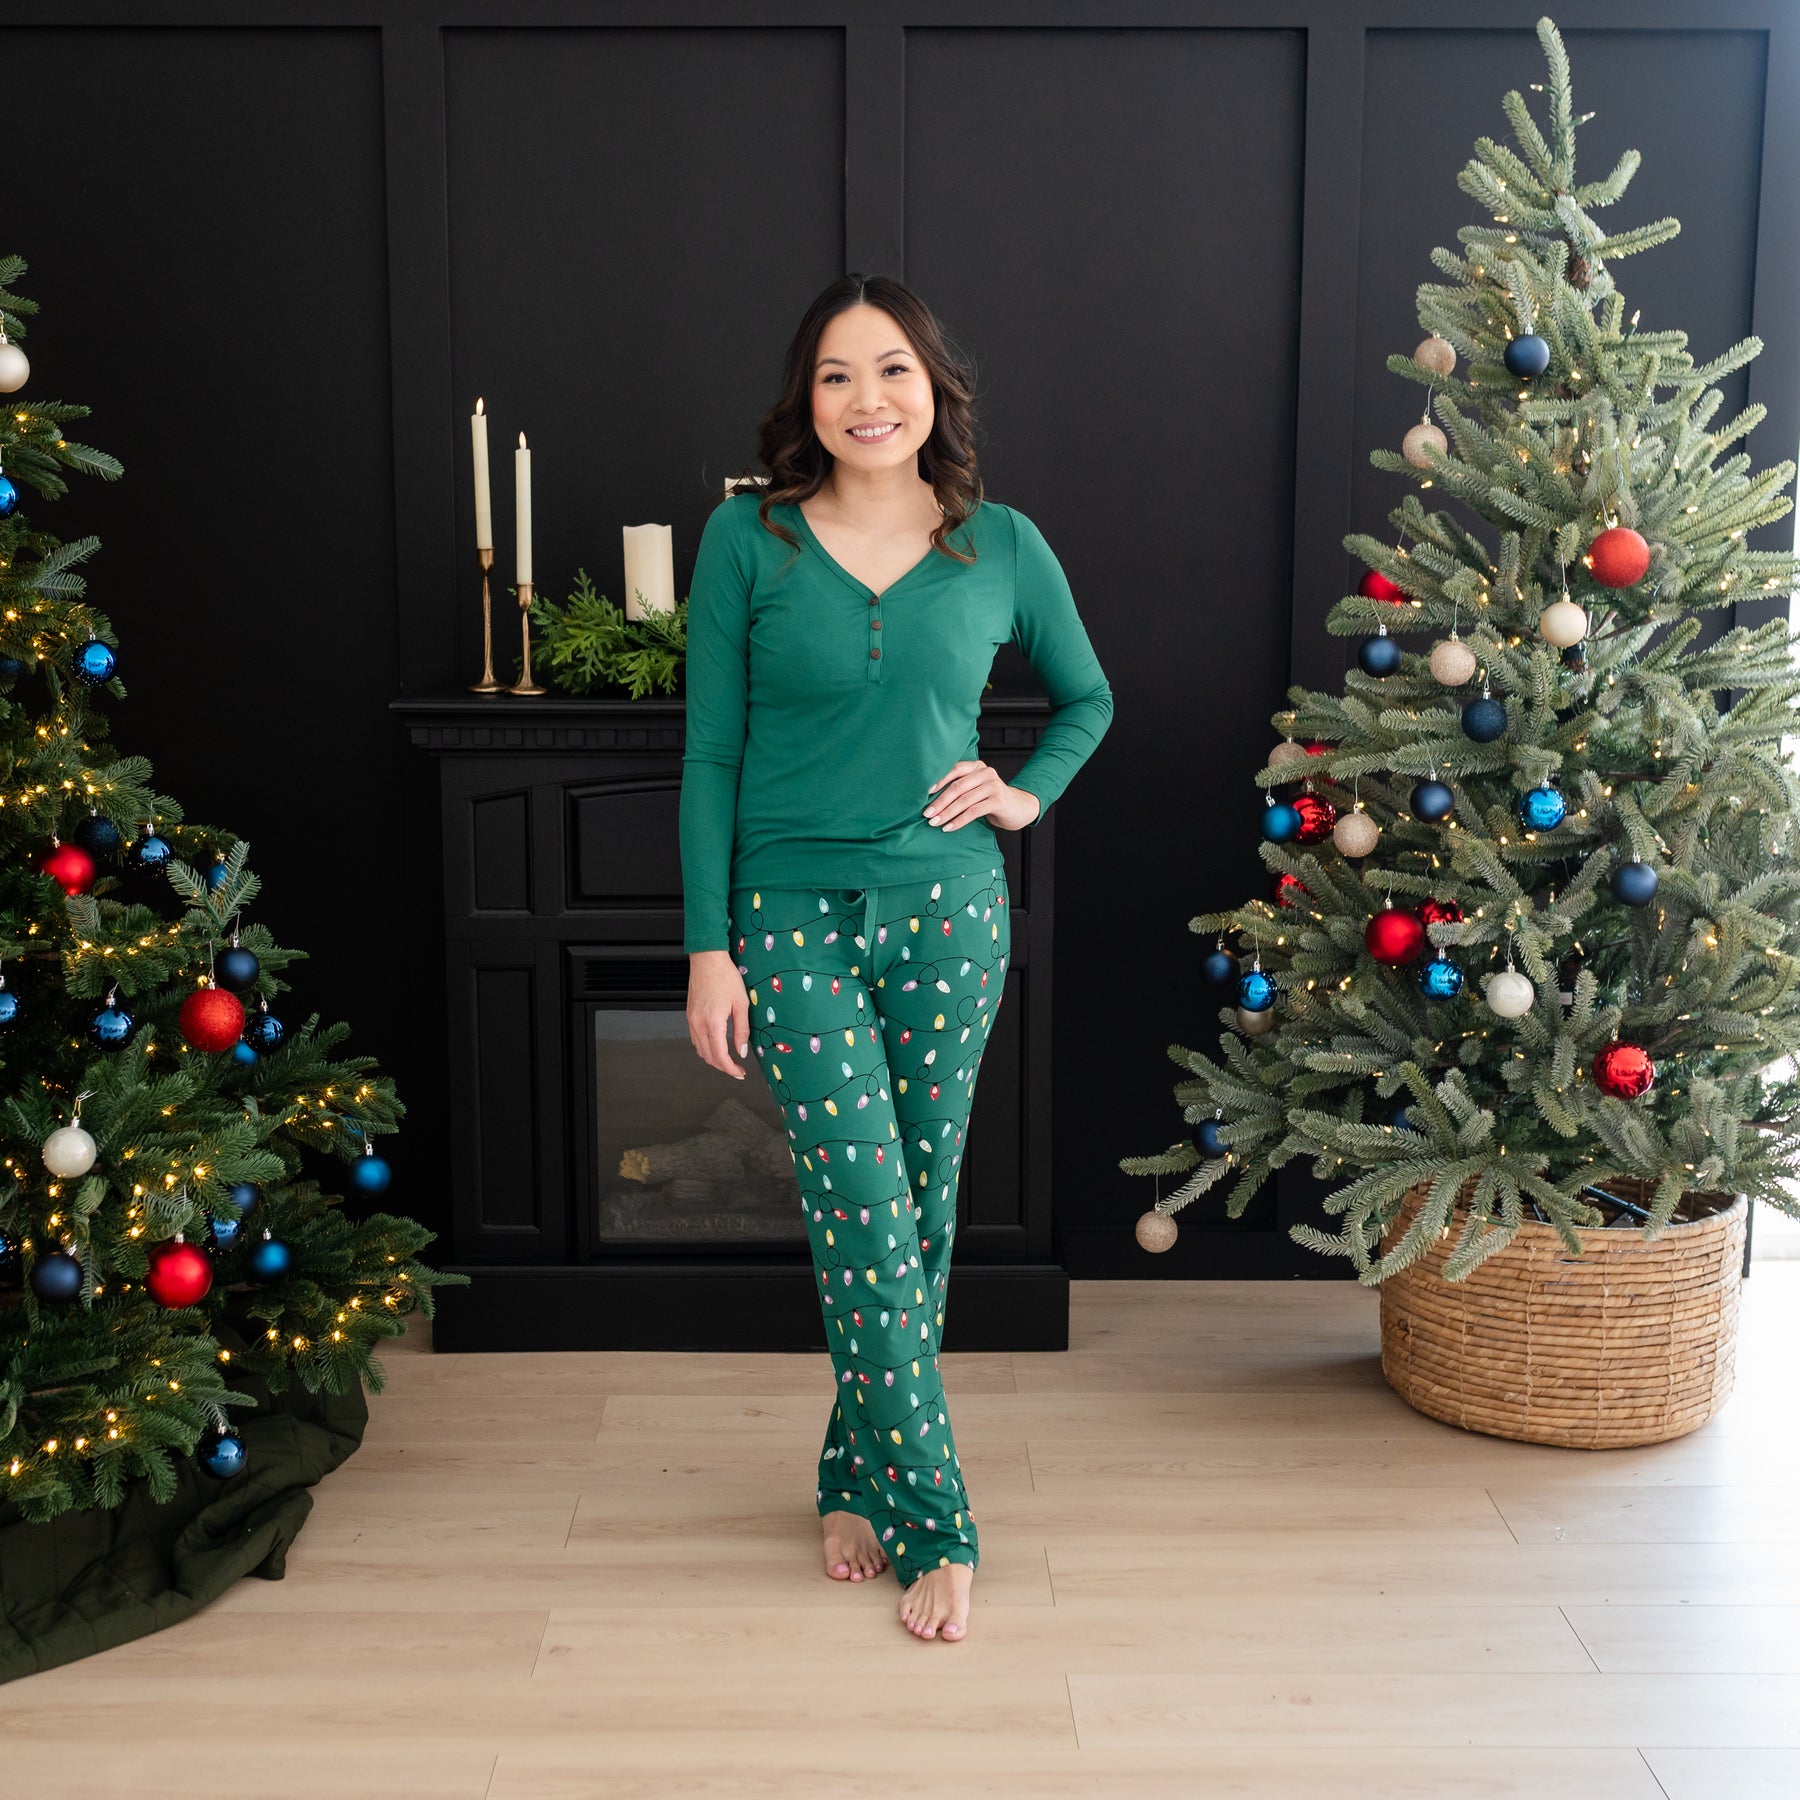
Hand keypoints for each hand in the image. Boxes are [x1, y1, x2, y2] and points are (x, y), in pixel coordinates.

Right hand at [687, 949, 750, 1078]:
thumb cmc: (725, 977)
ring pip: (700, 1050)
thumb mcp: (741, 1003)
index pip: (719, 1056)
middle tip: (737, 1070)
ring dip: (713, 1059)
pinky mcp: (690, 1015)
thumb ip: (742, 1030)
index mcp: (712, 1022)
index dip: (730, 1069)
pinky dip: (705, 1048)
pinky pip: (695, 1039)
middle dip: (723, 1067)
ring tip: (728, 1060)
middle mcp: (698, 1024)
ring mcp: (692, 1020)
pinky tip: (716, 1045)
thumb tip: (742, 1050)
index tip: (740, 1073)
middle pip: (708, 1057)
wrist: (707, 960)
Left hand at [923, 760, 1041, 832]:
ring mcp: (993, 785)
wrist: (1019, 807)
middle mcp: (986, 772)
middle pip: (957, 787)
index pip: (955, 769)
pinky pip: (973, 811)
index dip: (939, 780)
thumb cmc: (992, 799)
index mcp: (977, 766)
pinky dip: (959, 821)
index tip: (925, 793)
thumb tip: (931, 799)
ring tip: (935, 823)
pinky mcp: (998, 800)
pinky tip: (949, 827)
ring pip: (964, 800)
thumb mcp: (976, 788)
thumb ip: (961, 787)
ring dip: (947, 813)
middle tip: (927, 813)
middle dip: (940, 802)